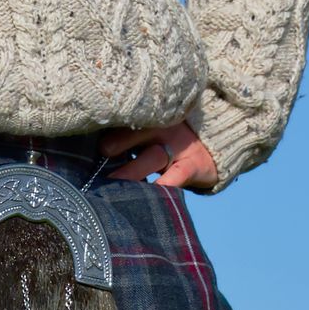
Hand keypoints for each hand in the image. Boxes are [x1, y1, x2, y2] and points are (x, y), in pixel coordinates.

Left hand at [98, 120, 217, 190]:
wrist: (217, 143)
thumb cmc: (170, 139)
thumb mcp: (151, 128)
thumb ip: (126, 132)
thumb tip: (92, 146)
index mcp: (151, 116)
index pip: (130, 116)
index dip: (112, 123)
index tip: (91, 126)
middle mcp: (164, 128)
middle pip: (141, 131)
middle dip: (120, 141)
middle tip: (102, 151)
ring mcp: (179, 147)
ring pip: (153, 156)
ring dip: (132, 169)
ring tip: (113, 181)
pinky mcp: (192, 166)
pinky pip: (177, 176)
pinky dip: (164, 185)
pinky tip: (151, 193)